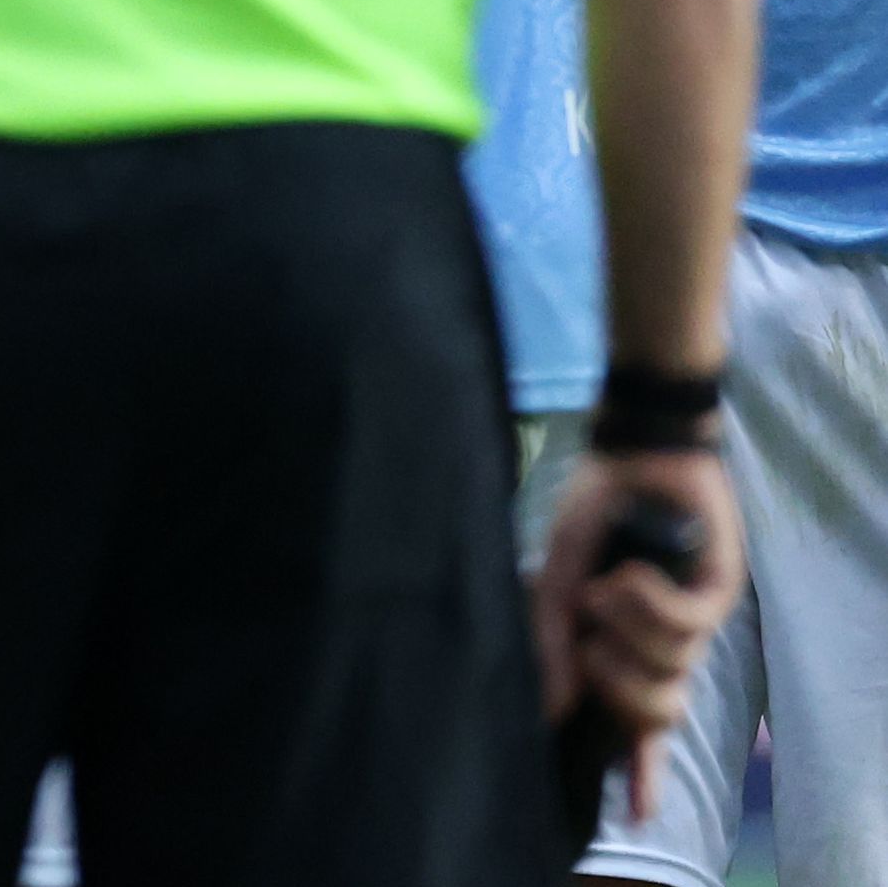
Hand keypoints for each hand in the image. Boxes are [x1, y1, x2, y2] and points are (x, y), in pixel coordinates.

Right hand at [538, 445, 743, 816]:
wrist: (634, 454)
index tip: (636, 815)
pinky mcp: (717, 595)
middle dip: (620, 686)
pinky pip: (684, 627)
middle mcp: (664, 643)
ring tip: (608, 587)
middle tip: (592, 649)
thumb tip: (553, 707)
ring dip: (628, 627)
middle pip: (658, 711)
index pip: (638, 723)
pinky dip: (648, 602)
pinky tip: (632, 573)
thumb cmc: (593, 514)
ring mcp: (695, 622)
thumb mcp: (557, 580)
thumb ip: (551, 643)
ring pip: (670, 668)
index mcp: (627, 646)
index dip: (639, 770)